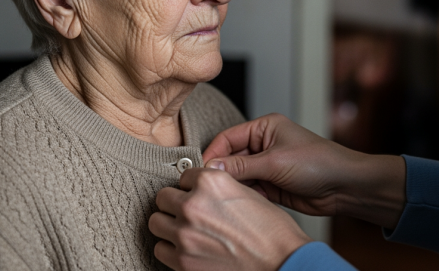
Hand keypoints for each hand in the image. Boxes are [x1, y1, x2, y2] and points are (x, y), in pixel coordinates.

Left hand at [149, 168, 309, 270]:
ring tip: (185, 230)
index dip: (192, 186)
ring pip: (156, 222)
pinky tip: (187, 249)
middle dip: (174, 204)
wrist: (282, 263)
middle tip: (187, 212)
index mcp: (212, 182)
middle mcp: (194, 205)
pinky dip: (170, 249)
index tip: (196, 194)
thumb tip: (201, 189)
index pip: (183, 176)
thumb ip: (219, 188)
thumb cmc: (273, 233)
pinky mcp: (183, 261)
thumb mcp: (248, 194)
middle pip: (163, 198)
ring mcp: (185, 234)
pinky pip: (160, 249)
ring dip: (169, 225)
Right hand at [203, 113, 406, 228]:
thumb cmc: (318, 162)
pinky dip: (243, 196)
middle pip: (230, 158)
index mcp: (264, 128)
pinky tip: (238, 203)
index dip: (212, 154)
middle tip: (205, 187)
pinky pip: (249, 190)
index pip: (227, 138)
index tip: (199, 170)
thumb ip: (241, 166)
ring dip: (231, 186)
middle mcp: (263, 145)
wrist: (344, 186)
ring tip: (221, 197)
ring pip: (238, 176)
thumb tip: (211, 169)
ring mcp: (267, 166)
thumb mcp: (275, 162)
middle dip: (220, 172)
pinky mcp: (271, 186)